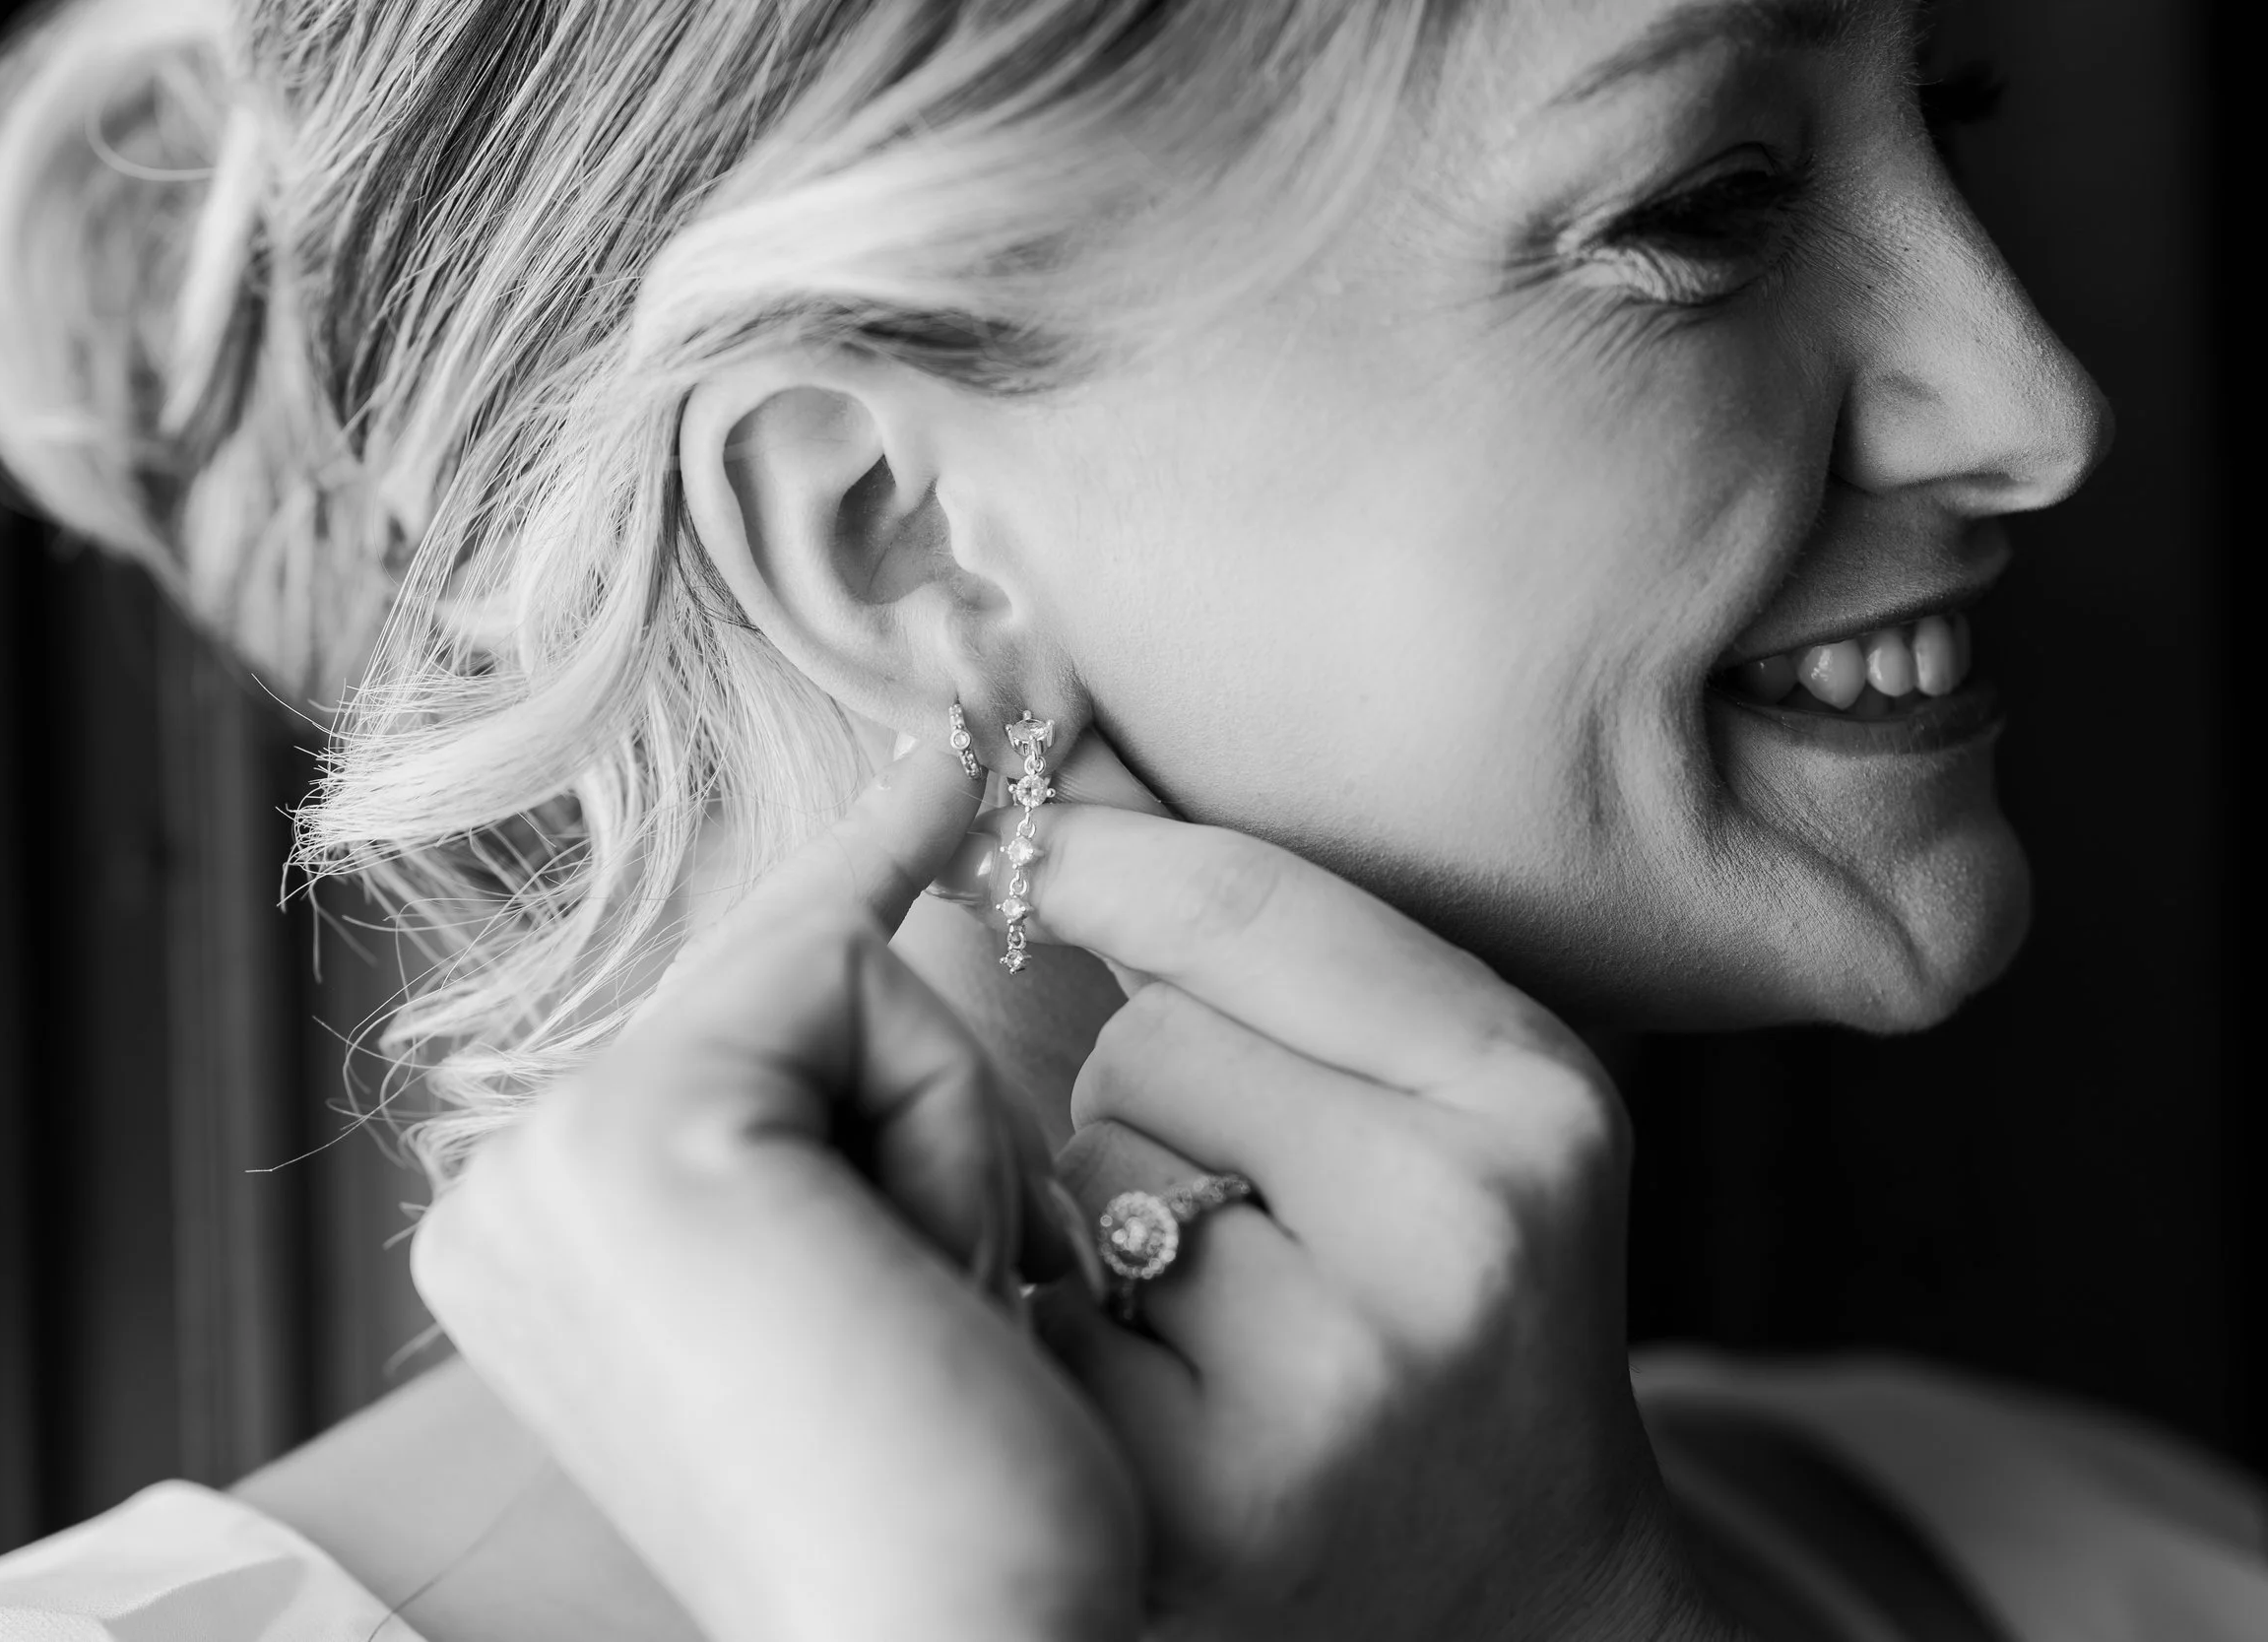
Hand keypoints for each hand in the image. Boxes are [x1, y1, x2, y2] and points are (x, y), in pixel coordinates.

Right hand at [411, 741, 1142, 1641]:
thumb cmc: (954, 1519)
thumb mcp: (865, 1280)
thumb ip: (816, 1133)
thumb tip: (873, 941)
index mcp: (540, 1234)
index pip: (729, 1016)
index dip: (849, 883)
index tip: (948, 736)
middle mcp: (508, 1187)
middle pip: (797, 987)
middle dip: (928, 1132)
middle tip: (934, 1338)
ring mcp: (551, 1157)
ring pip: (843, 983)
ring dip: (951, 1155)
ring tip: (929, 1343)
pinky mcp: (643, 1130)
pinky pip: (863, 984)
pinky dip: (950, 1133)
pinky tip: (931, 1289)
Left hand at [985, 795, 1736, 1641]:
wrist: (1519, 1610)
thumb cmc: (1463, 1313)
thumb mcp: (1456, 1101)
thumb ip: (1282, 946)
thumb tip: (1046, 765)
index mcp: (1531, 1100)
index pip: (1245, 907)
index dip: (1096, 844)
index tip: (994, 808)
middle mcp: (1451, 1238)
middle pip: (1144, 1040)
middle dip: (1162, 1099)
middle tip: (1267, 1215)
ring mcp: (1325, 1386)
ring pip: (1084, 1168)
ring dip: (1115, 1218)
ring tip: (1233, 1319)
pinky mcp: (1203, 1504)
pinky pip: (1043, 1309)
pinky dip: (1075, 1333)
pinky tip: (1170, 1403)